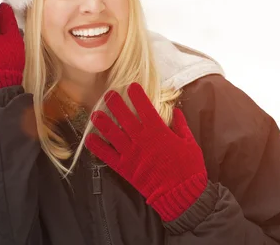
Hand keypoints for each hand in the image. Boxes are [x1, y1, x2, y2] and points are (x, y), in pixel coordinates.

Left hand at [85, 83, 207, 221]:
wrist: (181, 194)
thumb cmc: (189, 169)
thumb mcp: (190, 144)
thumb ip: (182, 126)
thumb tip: (177, 112)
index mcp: (158, 130)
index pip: (144, 106)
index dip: (136, 94)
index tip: (131, 86)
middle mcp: (141, 138)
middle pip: (123, 115)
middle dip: (115, 102)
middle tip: (108, 94)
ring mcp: (131, 153)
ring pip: (111, 132)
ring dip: (102, 121)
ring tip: (95, 114)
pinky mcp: (124, 168)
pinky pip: (107, 155)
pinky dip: (97, 147)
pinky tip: (89, 139)